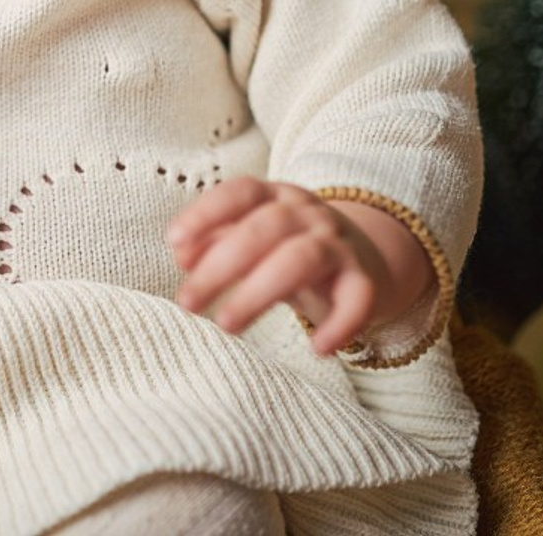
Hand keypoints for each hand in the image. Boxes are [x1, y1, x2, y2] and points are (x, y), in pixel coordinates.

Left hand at [168, 178, 385, 355]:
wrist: (367, 256)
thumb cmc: (291, 247)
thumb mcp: (252, 237)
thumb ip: (215, 241)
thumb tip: (181, 256)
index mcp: (275, 195)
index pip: (241, 192)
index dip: (206, 213)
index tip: (174, 241)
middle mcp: (307, 213)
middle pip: (264, 228)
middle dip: (220, 265)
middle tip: (187, 302)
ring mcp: (339, 244)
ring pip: (301, 259)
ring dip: (259, 292)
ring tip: (227, 325)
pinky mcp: (366, 279)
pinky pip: (357, 297)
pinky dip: (340, 323)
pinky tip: (318, 349)